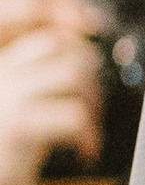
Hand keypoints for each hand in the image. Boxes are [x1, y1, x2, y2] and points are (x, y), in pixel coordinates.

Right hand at [0, 19, 100, 184]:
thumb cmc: (7, 150)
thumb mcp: (24, 104)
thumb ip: (45, 80)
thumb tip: (87, 58)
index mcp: (4, 64)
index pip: (50, 34)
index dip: (79, 43)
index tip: (94, 69)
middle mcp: (2, 72)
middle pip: (66, 47)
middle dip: (91, 75)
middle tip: (93, 108)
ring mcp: (8, 95)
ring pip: (73, 73)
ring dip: (93, 101)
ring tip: (89, 129)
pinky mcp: (18, 124)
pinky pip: (75, 115)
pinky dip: (91, 134)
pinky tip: (85, 151)